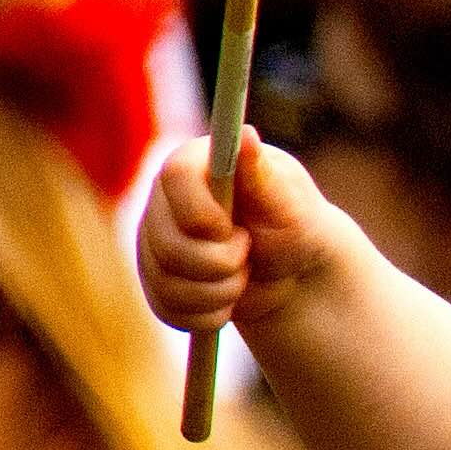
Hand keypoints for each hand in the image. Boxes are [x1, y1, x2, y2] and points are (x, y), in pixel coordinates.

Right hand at [131, 134, 351, 343]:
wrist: (292, 273)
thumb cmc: (296, 226)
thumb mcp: (290, 203)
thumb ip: (263, 176)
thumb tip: (246, 135)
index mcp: (196, 164)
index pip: (175, 176)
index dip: (204, 212)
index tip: (234, 228)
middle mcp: (165, 201)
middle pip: (168, 242)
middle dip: (222, 262)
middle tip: (250, 251)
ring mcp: (154, 242)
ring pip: (168, 282)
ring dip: (222, 291)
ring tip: (245, 273)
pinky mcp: (156, 280)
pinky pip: (168, 308)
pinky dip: (209, 314)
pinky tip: (229, 298)